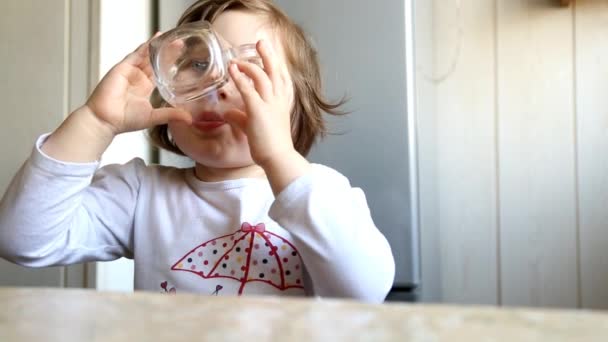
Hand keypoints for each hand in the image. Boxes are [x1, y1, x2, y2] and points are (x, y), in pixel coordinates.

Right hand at [85, 34, 190, 135]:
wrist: (105, 120)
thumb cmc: (124, 120)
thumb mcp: (154, 117)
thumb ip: (171, 115)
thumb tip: (190, 119)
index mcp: (145, 88)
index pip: (161, 73)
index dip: (171, 65)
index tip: (184, 59)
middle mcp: (138, 78)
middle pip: (156, 61)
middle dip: (168, 53)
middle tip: (182, 44)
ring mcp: (130, 72)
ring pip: (147, 55)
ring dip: (159, 47)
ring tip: (172, 39)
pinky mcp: (123, 68)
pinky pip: (136, 54)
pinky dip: (145, 47)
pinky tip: (155, 39)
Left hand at [223, 40, 296, 167]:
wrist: (279, 158)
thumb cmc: (271, 146)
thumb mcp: (255, 127)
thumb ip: (241, 117)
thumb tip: (227, 112)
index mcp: (282, 103)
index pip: (282, 78)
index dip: (276, 64)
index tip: (270, 53)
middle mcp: (278, 100)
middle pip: (275, 71)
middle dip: (268, 55)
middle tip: (261, 42)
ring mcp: (270, 104)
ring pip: (262, 76)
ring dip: (248, 65)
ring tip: (236, 60)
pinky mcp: (258, 111)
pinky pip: (248, 90)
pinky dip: (239, 78)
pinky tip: (231, 71)